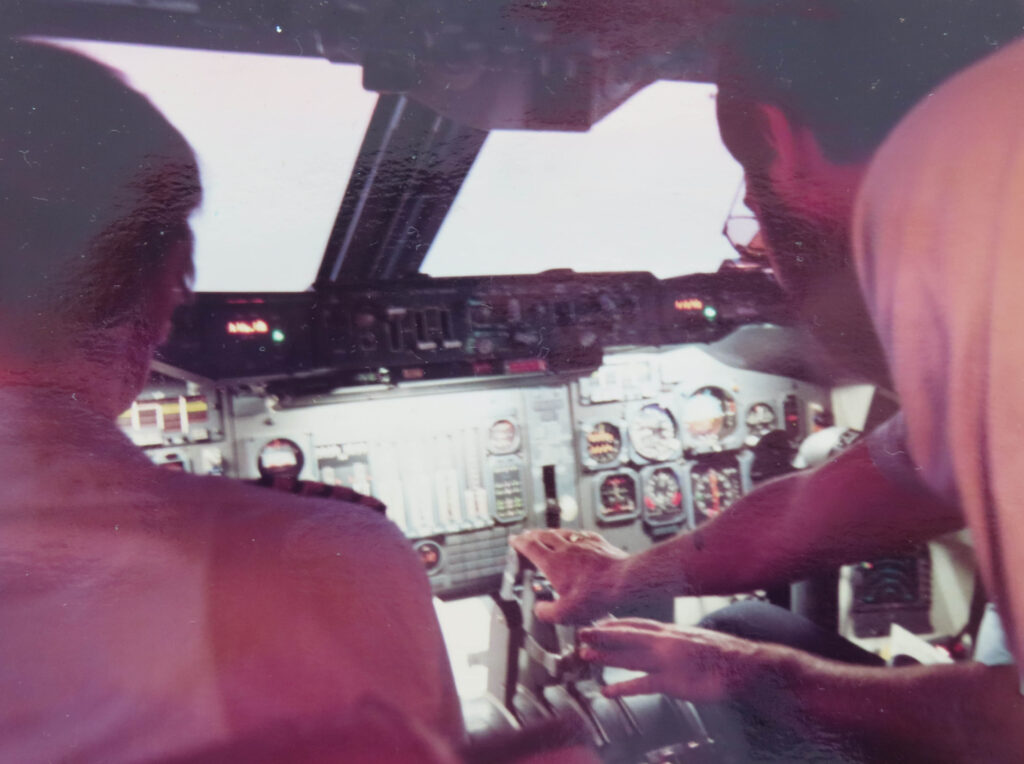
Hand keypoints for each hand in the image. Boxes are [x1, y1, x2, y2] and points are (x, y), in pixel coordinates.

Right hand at [509, 529, 629, 622]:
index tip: (513, 540)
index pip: (530, 547)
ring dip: (550, 532)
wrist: (626, 580)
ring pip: (562, 533)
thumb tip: (539, 609)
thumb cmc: (597, 596)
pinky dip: (573, 535)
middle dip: (532, 535)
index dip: (519, 543)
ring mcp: (584, 543)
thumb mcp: (565, 614)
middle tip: (526, 536)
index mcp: (553, 563)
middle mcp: (566, 548)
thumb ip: (547, 613)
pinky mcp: (599, 543)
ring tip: (547, 534)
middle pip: (544, 536)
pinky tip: (576, 537)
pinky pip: (581, 534)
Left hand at [578, 618, 781, 702]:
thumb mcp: (698, 639)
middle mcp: (667, 641)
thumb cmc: (728, 655)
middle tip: (581, 633)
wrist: (750, 664)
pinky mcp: (673, 681)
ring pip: (629, 656)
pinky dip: (622, 688)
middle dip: (602, 634)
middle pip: (627, 636)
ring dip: (605, 656)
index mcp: (673, 631)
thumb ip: (679, 641)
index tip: (599, 624)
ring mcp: (668, 661)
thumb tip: (669, 643)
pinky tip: (608, 692)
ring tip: (585, 656)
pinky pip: (642, 684)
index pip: (638, 623)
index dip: (616, 624)